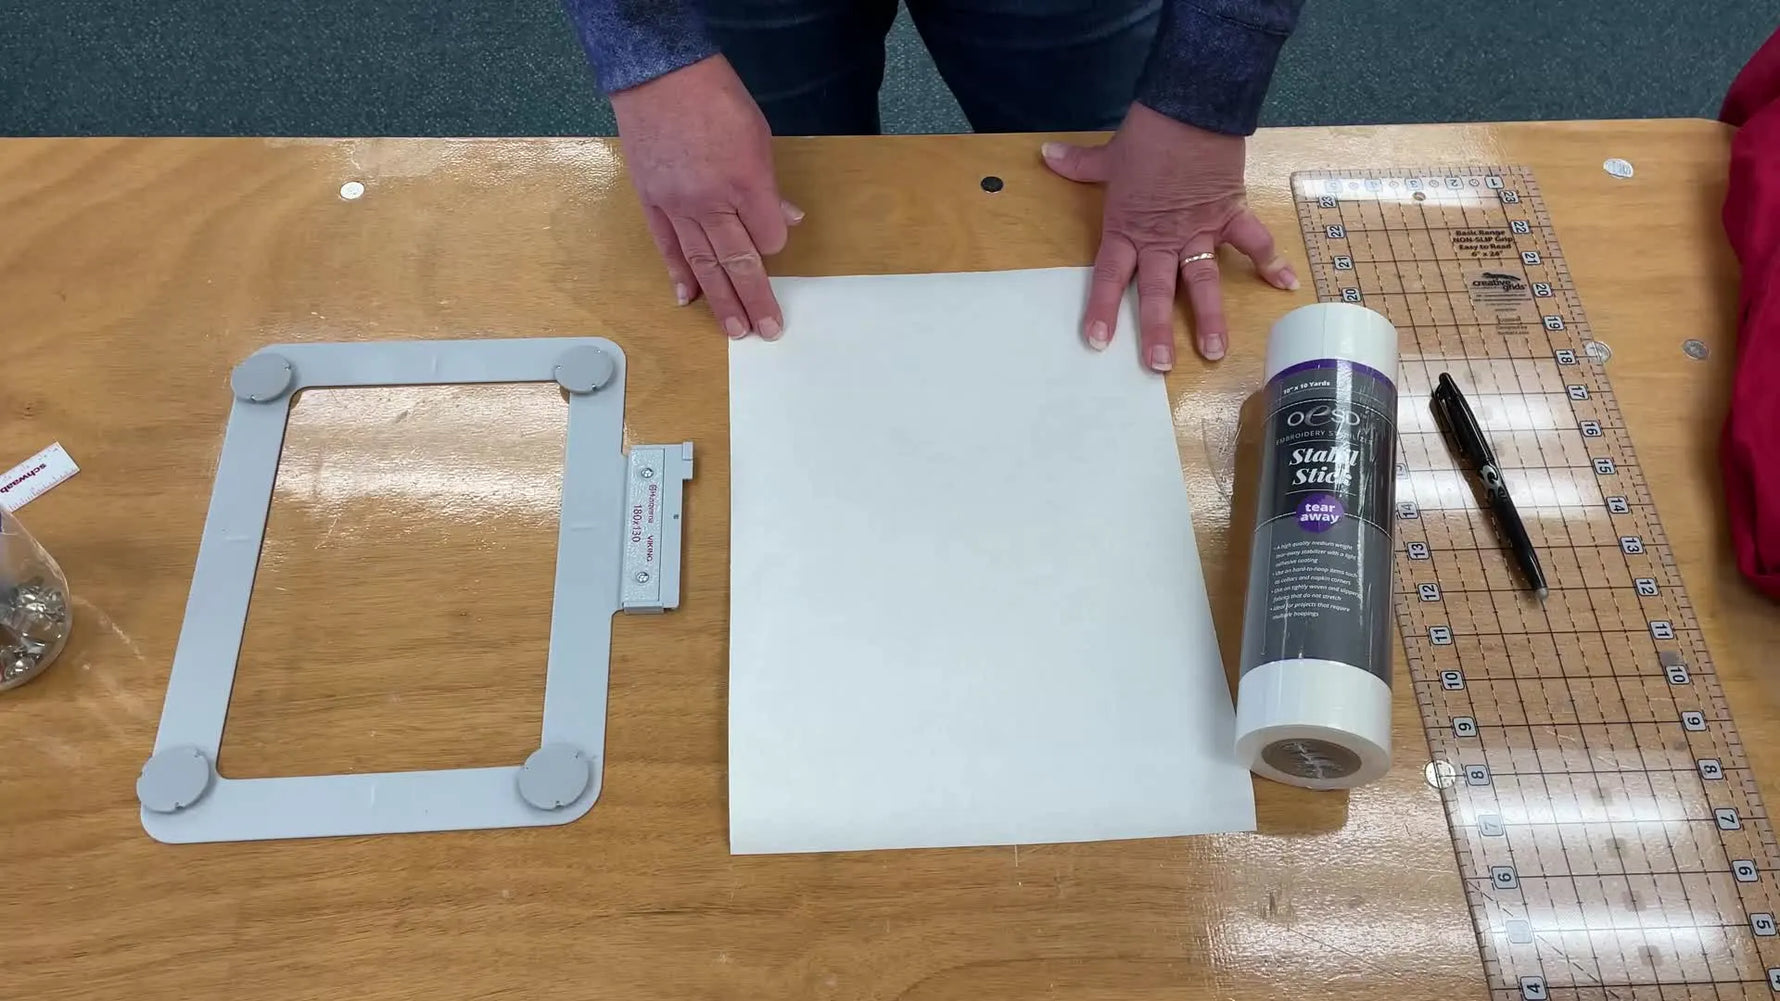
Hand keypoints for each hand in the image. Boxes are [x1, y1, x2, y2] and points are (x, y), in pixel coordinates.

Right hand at [611, 55, 802, 339]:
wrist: (657, 75)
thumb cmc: (715, 97)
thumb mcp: (758, 135)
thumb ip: (769, 185)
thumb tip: (787, 219)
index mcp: (745, 183)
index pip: (769, 237)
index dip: (775, 242)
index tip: (774, 240)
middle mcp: (711, 202)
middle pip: (738, 262)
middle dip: (755, 298)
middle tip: (767, 330)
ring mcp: (678, 205)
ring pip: (703, 264)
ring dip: (721, 300)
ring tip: (734, 330)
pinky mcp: (652, 202)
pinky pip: (667, 247)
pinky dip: (678, 274)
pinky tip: (689, 299)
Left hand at [1041, 103, 1297, 370]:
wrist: (1191, 106)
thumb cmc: (1147, 133)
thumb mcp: (1108, 154)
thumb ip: (1080, 165)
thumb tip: (1046, 155)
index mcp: (1128, 227)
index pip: (1110, 275)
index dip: (1102, 308)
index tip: (1097, 342)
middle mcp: (1162, 237)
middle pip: (1157, 291)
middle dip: (1157, 330)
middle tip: (1158, 367)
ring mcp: (1199, 229)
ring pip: (1203, 280)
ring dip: (1209, 317)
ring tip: (1214, 351)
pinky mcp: (1230, 212)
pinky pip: (1252, 241)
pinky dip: (1271, 261)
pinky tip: (1286, 285)